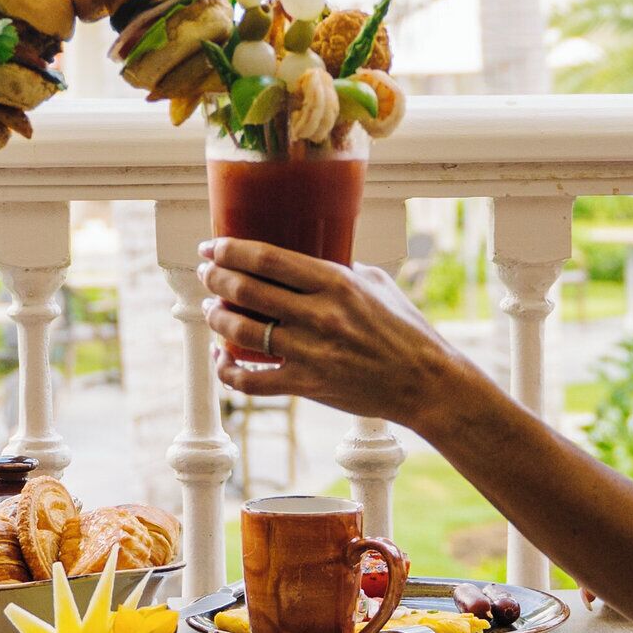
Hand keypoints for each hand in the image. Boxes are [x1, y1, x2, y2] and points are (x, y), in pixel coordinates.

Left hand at [199, 239, 465, 423]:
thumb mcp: (376, 283)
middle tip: (206, 272)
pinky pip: (251, 380)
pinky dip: (227, 370)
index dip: (229, 250)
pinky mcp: (307, 386)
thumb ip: (338, 269)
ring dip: (216, 317)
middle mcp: (319, 315)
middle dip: (215, 277)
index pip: (266, 258)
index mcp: (336, 282)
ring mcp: (311, 352)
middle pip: (246, 290)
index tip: (212, 246)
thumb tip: (305, 258)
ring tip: (210, 308)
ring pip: (241, 331)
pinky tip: (221, 358)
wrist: (425, 382)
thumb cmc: (405, 329)